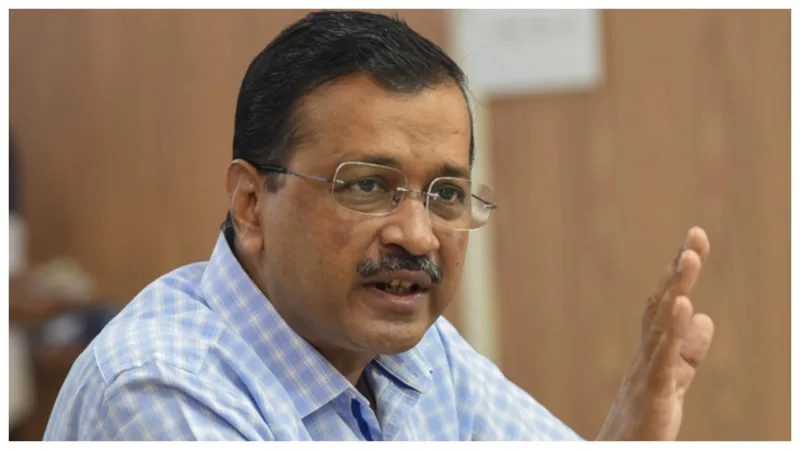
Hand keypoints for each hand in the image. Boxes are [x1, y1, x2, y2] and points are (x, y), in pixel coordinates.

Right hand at [597, 226, 714, 439]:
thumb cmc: (640, 424)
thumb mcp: (673, 382)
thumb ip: (688, 352)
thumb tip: (705, 317)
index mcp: (653, 351)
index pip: (667, 303)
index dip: (680, 273)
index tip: (694, 242)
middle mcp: (646, 353)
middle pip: (662, 303)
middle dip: (679, 269)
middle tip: (694, 234)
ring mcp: (646, 370)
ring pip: (661, 322)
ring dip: (676, 287)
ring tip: (689, 256)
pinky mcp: (652, 393)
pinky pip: (663, 357)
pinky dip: (672, 329)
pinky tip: (685, 305)